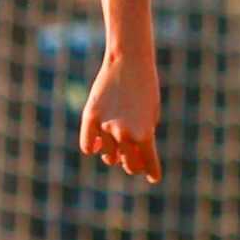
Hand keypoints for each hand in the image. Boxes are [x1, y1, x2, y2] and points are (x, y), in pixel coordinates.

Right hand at [80, 49, 162, 183]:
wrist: (129, 62)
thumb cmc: (145, 88)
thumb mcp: (151, 115)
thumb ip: (143, 138)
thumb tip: (129, 157)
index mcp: (145, 134)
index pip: (149, 165)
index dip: (152, 173)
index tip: (153, 177)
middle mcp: (125, 134)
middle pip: (128, 165)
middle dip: (133, 164)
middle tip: (134, 158)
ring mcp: (105, 127)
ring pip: (108, 156)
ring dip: (113, 154)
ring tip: (116, 143)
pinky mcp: (90, 118)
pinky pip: (87, 146)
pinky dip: (92, 147)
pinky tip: (96, 143)